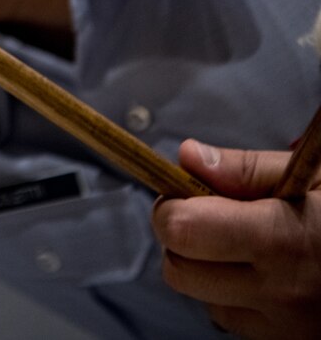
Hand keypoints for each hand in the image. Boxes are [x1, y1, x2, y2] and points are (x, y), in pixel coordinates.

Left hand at [151, 139, 320, 338]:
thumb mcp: (317, 177)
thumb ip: (248, 170)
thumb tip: (188, 157)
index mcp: (284, 241)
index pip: (181, 231)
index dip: (173, 207)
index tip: (187, 193)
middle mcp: (281, 295)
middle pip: (179, 272)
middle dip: (182, 241)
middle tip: (211, 216)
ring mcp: (288, 330)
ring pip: (205, 300)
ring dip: (212, 272)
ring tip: (254, 246)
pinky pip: (238, 322)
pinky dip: (240, 298)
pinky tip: (273, 275)